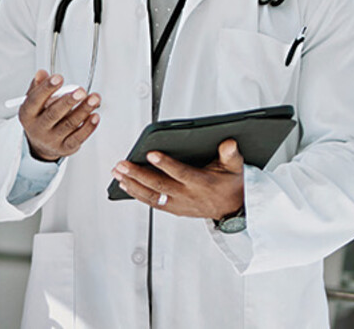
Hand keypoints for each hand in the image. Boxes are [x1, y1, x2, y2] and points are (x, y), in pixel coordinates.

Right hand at [19, 70, 101, 161]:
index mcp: (27, 114)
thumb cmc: (40, 118)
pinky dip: (88, 127)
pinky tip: (94, 116)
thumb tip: (41, 73)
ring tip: (93, 99)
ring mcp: (52, 139)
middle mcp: (38, 128)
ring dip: (83, 110)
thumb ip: (38, 86)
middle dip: (68, 102)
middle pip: (53, 114)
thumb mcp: (34, 102)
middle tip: (80, 91)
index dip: (46, 88)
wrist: (41, 144)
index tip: (58, 78)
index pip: (35, 100)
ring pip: (69, 124)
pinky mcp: (65, 147)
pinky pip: (78, 137)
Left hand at [110, 138, 244, 218]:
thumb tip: (229, 143)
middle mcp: (188, 196)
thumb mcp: (235, 167)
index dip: (166, 164)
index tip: (151, 154)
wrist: (233, 208)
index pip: (181, 173)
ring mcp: (179, 204)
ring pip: (152, 196)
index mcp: (202, 183)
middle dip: (139, 175)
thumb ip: (231, 154)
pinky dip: (137, 194)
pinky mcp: (174, 209)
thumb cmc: (231, 184)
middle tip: (123, 165)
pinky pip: (152, 203)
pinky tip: (125, 185)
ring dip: (133, 185)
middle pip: (160, 186)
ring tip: (118, 173)